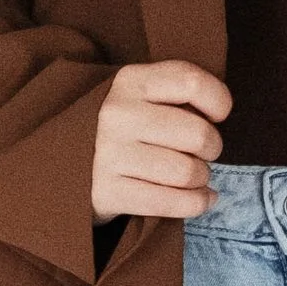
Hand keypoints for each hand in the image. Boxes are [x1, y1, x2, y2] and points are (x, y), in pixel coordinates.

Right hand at [92, 58, 230, 219]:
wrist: (66, 162)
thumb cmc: (127, 127)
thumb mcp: (143, 94)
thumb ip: (179, 93)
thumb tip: (220, 116)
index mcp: (129, 81)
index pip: (192, 83)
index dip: (219, 101)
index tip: (218, 114)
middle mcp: (115, 115)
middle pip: (198, 134)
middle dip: (212, 148)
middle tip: (201, 152)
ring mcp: (108, 155)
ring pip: (188, 172)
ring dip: (201, 178)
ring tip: (193, 175)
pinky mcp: (107, 192)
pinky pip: (172, 203)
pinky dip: (197, 203)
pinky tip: (201, 197)